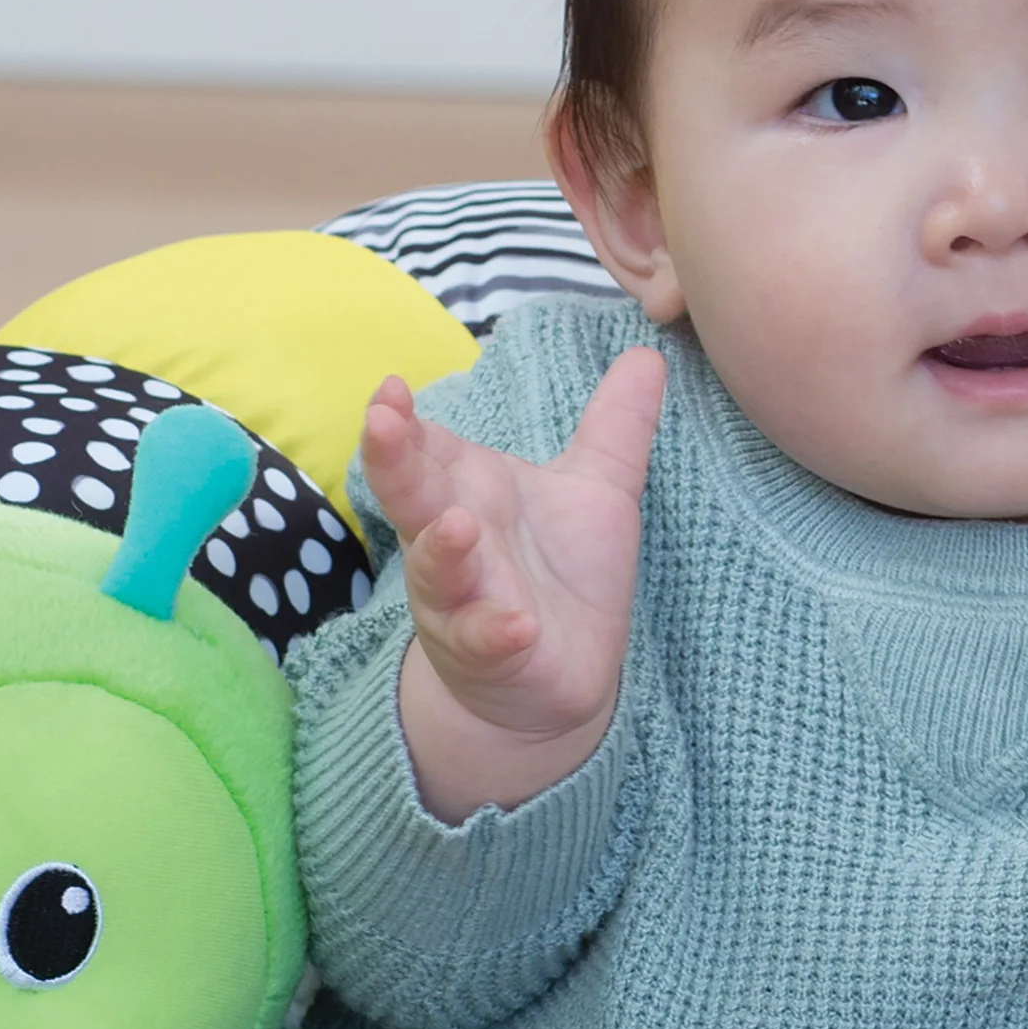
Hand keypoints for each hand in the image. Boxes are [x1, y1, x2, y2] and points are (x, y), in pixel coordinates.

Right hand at [362, 344, 666, 821]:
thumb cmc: (561, 574)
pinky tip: (517, 625)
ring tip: (458, 524)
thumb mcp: (596, 491)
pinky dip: (497, 632)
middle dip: (394, 462)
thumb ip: (615, 425)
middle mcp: (451, 542)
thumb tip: (645, 352)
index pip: (423, 446)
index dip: (403, 420)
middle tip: (382, 421)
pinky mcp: (492, 654)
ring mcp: (463, 601)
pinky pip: (486, 642)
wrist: (556, 676)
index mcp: (466, 491)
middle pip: (411, 495)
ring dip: (443, 550)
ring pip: (439, 571)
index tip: (393, 386)